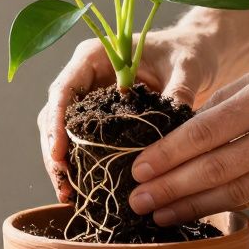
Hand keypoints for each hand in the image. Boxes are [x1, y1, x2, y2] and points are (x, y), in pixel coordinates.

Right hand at [38, 28, 220, 202]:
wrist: (194, 53)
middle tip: (63, 185)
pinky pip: (80, 140)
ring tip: (68, 195)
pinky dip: (78, 163)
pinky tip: (81, 189)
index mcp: (95, 57)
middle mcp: (84, 75)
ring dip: (61, 163)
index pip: (64, 90)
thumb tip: (176, 125)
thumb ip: (179, 92)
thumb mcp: (186, 69)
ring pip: (61, 131)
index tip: (58, 153)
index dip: (56, 123)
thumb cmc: (187, 52)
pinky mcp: (99, 116)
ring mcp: (89, 96)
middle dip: (54, 151)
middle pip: (55, 114)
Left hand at [127, 41, 248, 224]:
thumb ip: (229, 101)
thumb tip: (182, 133)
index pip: (205, 133)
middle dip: (171, 189)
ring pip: (239, 193)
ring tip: (160, 217)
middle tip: (135, 202)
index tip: (138, 170)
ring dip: (194, 208)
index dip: (167, 156)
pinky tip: (203, 212)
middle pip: (216, 170)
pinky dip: (231, 207)